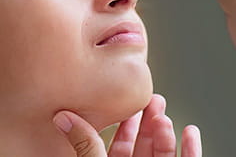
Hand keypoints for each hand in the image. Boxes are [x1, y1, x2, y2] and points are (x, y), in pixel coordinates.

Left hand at [53, 94, 201, 155]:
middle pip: (143, 146)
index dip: (125, 125)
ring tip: (164, 116)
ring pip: (162, 156)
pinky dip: (190, 150)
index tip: (129, 104)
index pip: (118, 146)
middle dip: (148, 122)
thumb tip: (60, 117)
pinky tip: (190, 132)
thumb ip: (84, 146)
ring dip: (165, 134)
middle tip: (153, 100)